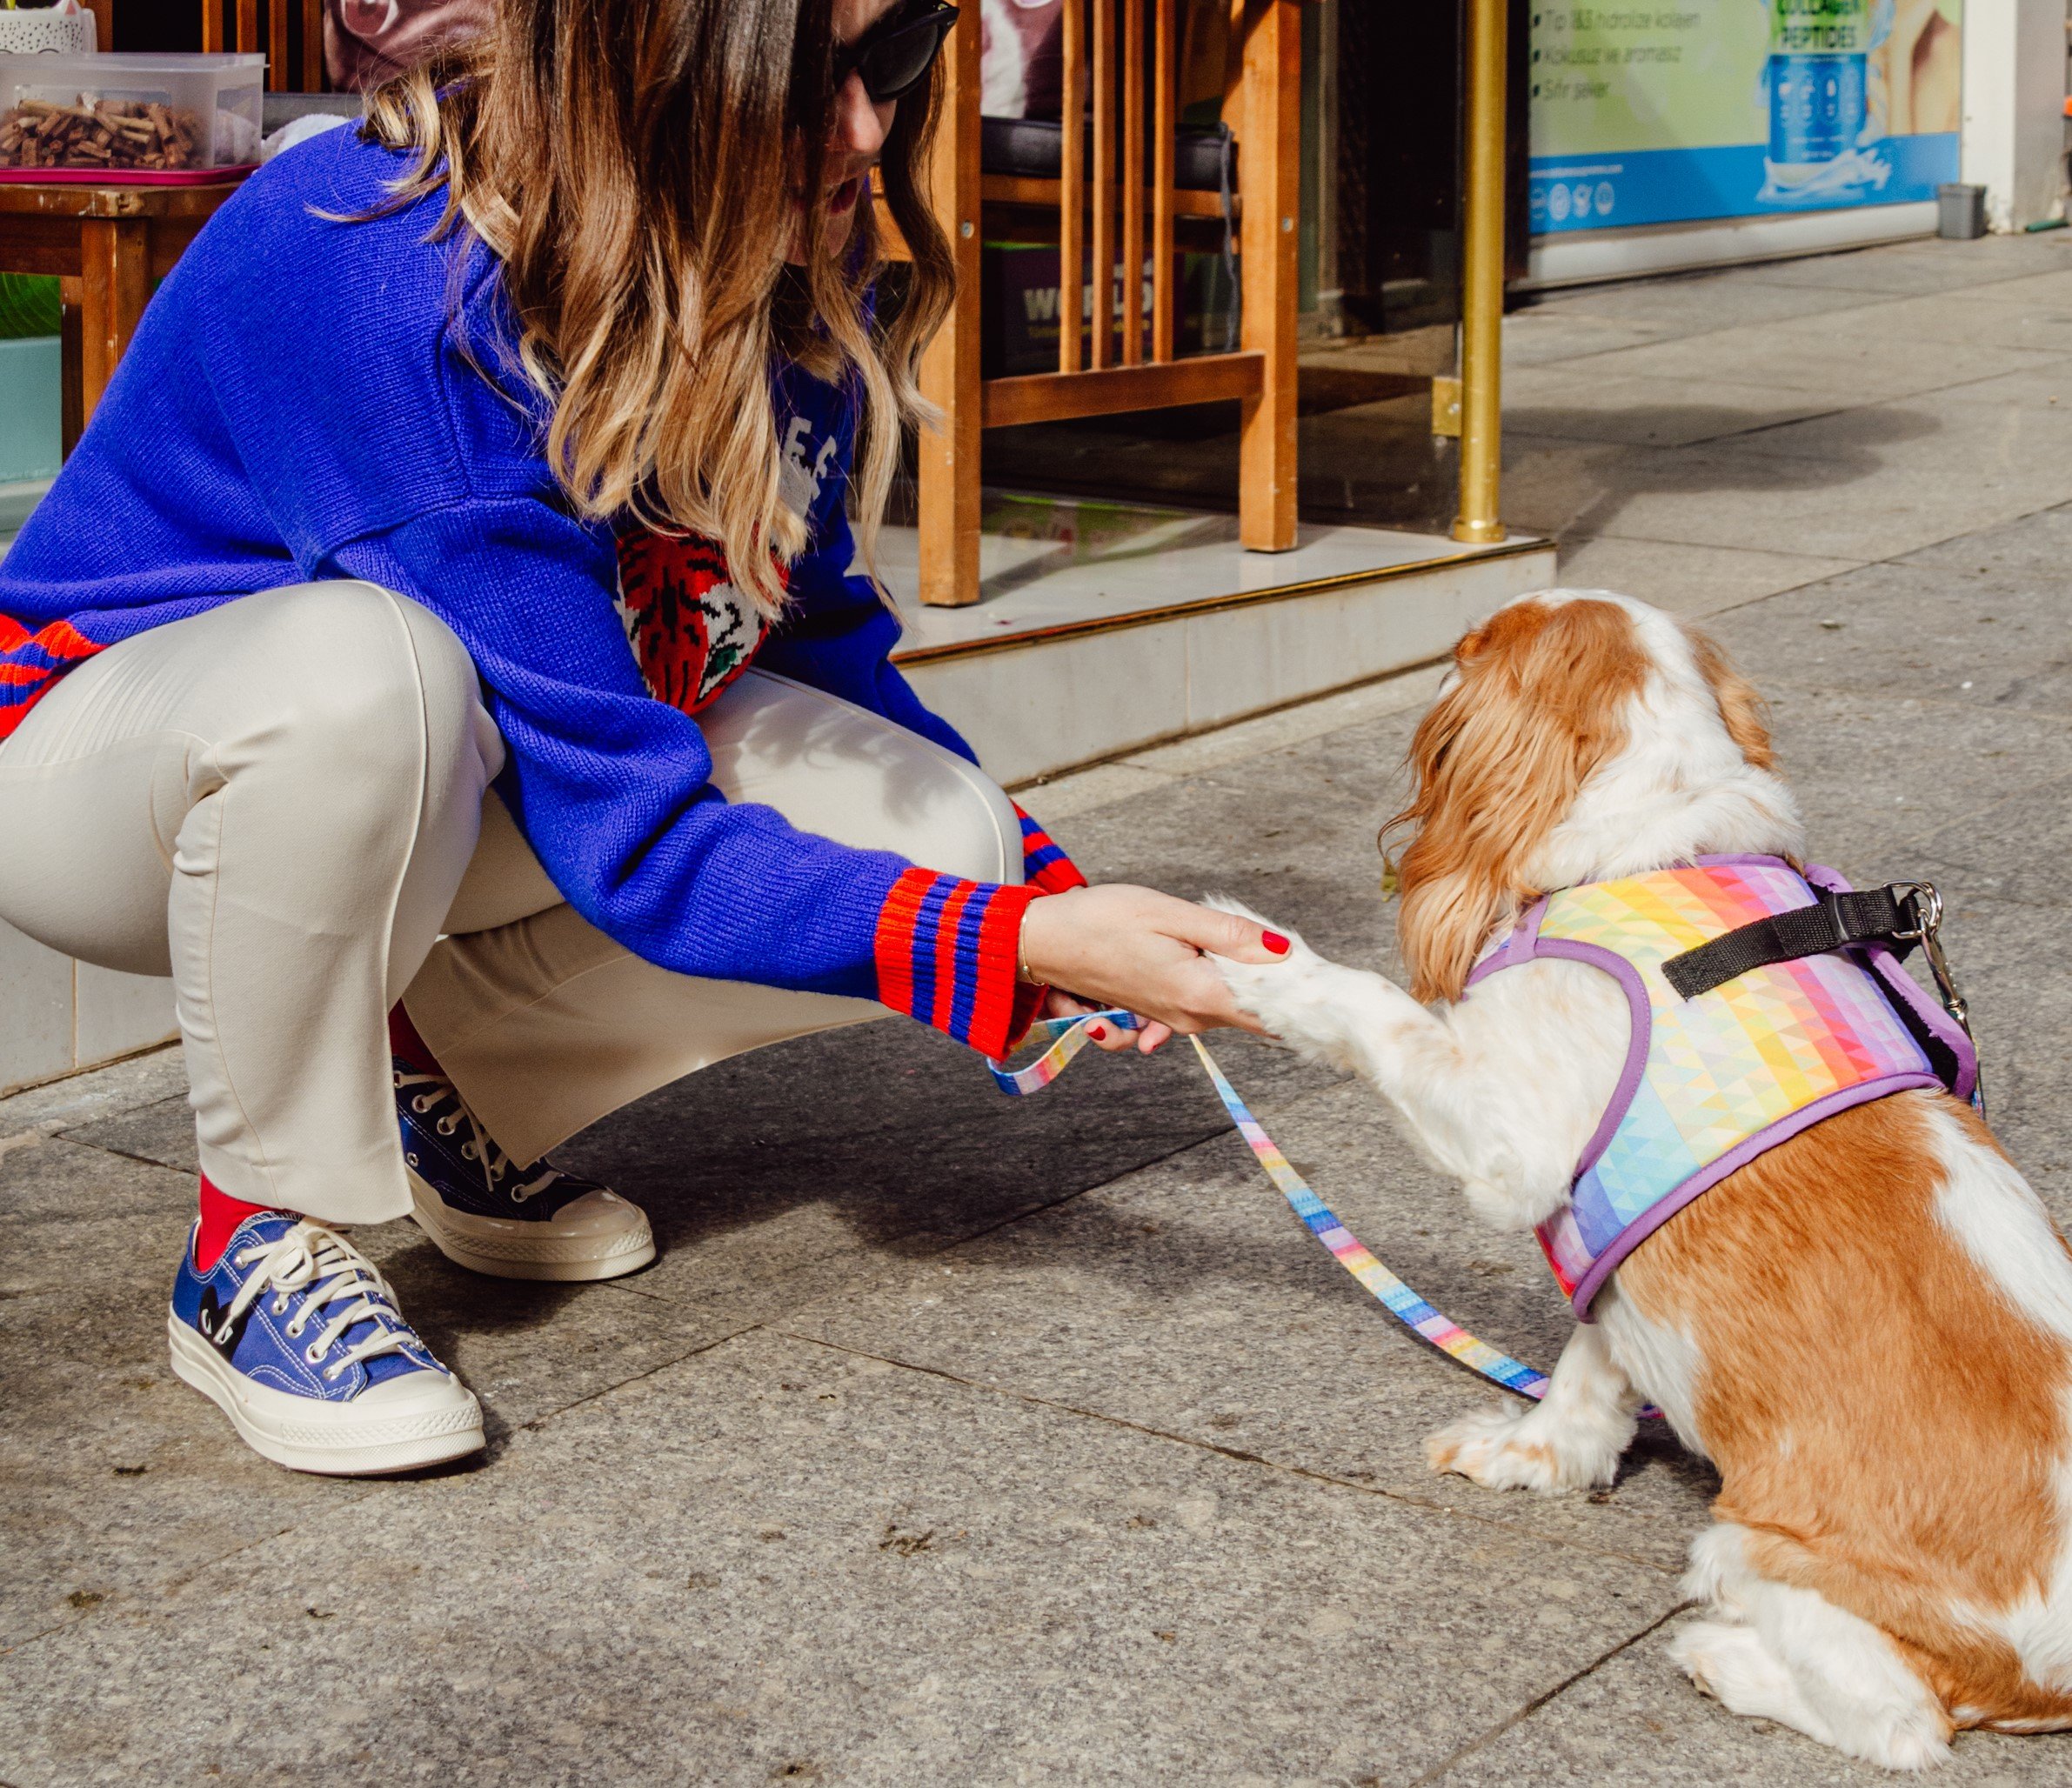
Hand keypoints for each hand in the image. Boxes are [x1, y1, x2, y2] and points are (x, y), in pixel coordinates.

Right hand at [1018, 884, 1291, 1053]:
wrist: (1043, 942)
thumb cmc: (1099, 921)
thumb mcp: (1170, 914)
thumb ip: (1230, 934)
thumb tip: (1284, 949)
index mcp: (1199, 995)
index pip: (1272, 1014)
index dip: (1301, 994)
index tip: (1321, 972)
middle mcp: (1190, 1018)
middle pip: (1256, 1010)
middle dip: (1276, 981)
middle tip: (1280, 940)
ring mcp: (1175, 1019)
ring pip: (1232, 1005)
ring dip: (1244, 978)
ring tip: (1235, 940)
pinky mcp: (1161, 1013)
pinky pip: (1203, 1007)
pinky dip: (1214, 986)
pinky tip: (1204, 959)